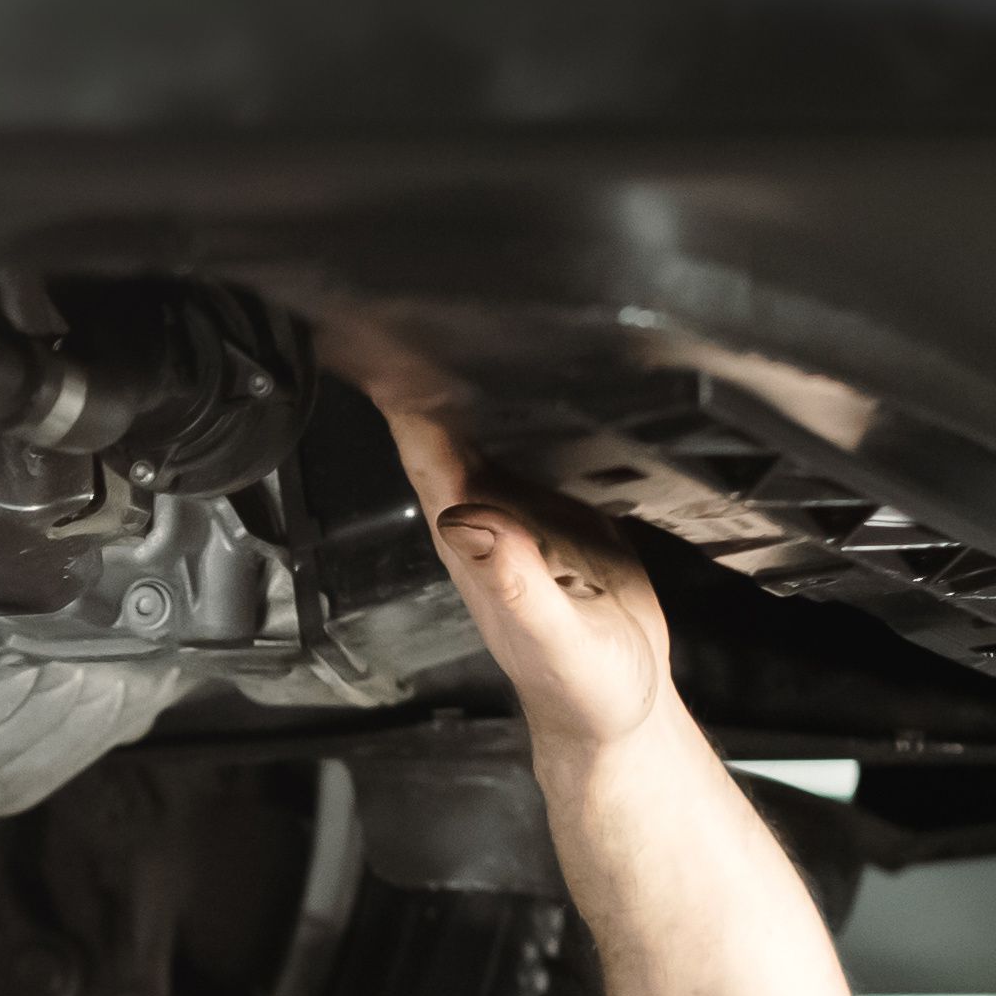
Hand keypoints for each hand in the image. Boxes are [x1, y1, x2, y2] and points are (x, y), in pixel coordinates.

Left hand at [317, 311, 682, 753]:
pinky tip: (528, 356)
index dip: (400, 392)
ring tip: (452, 297)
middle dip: (417, 360)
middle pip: (442, 422)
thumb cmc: (582, 690)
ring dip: (464, 369)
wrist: (617, 710)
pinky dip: (525, 396)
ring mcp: (523, 506)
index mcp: (475, 542)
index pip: (425, 451)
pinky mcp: (566, 503)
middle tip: (403, 286)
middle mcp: (488, 515)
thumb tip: (472, 519)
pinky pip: (536, 438)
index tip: (377, 333)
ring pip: (484, 421)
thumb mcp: (556, 644)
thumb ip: (515, 586)